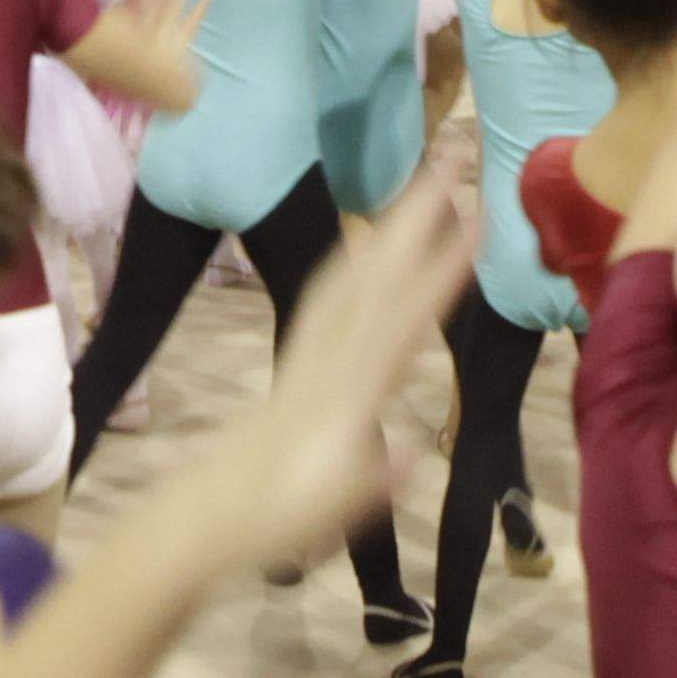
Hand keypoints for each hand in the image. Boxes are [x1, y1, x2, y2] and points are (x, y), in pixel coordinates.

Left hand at [180, 167, 470, 565]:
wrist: (201, 515)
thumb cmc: (268, 523)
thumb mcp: (321, 516)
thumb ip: (366, 483)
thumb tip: (410, 455)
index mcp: (341, 395)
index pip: (399, 322)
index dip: (439, 274)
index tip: (475, 221)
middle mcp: (325, 360)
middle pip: (376, 274)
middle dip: (415, 214)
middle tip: (452, 154)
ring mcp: (308, 353)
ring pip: (352, 273)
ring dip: (390, 225)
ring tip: (424, 178)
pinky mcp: (298, 357)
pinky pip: (330, 292)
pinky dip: (358, 258)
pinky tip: (371, 242)